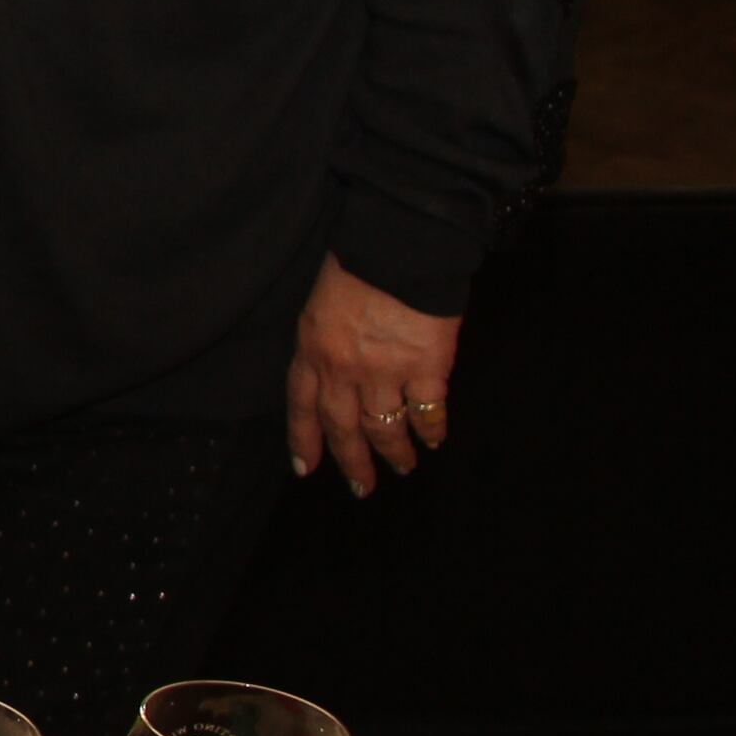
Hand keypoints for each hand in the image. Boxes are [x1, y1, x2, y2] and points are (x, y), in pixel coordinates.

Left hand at [285, 256, 459, 495]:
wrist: (399, 247)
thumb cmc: (357, 266)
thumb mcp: (320, 306)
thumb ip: (324, 344)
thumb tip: (336, 378)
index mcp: (312, 349)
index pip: (301, 406)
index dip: (303, 440)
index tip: (306, 469)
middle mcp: (343, 369)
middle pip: (343, 428)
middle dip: (352, 462)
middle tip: (362, 489)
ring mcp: (384, 371)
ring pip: (385, 428)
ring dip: (394, 454)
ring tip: (403, 467)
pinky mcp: (426, 368)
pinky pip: (427, 411)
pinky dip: (431, 430)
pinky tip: (434, 440)